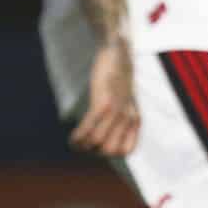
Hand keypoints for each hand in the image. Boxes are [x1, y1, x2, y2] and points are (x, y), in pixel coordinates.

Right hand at [71, 38, 140, 157]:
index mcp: (135, 119)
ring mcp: (116, 111)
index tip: (97, 146)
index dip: (109, 153)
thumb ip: (123, 116)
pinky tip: (72, 138)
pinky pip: (88, 128)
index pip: (126, 151)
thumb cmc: (118, 79)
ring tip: (75, 142)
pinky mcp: (102, 103)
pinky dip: (77, 137)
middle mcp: (128, 117)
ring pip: (97, 143)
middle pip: (110, 151)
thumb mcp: (127, 100)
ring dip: (82, 146)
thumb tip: (109, 132)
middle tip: (84, 143)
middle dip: (94, 152)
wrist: (118, 53)